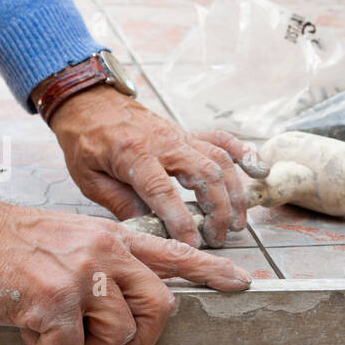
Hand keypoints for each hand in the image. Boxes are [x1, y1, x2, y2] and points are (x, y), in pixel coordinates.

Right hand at [0, 174, 251, 344]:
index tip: (242, 285)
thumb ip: (108, 264)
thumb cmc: (14, 243)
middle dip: (143, 340)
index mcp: (114, 238)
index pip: (175, 253)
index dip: (211, 272)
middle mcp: (106, 253)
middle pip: (160, 307)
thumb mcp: (75, 237)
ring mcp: (81, 275)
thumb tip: (130, 306)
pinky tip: (31, 327)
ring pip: (119, 334)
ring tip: (60, 333)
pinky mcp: (53, 300)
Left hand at [48, 85, 262, 247]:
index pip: (163, 191)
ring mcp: (180, 136)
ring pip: (220, 161)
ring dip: (234, 194)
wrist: (89, 101)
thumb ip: (121, 202)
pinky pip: (223, 140)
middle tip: (217, 238)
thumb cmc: (85, 140)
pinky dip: (245, 154)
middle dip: (218, 210)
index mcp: (134, 153)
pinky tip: (259, 172)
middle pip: (204, 175)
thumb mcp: (89, 178)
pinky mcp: (188, 133)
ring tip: (236, 224)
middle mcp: (164, 142)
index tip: (191, 243)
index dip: (180, 219)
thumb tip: (150, 228)